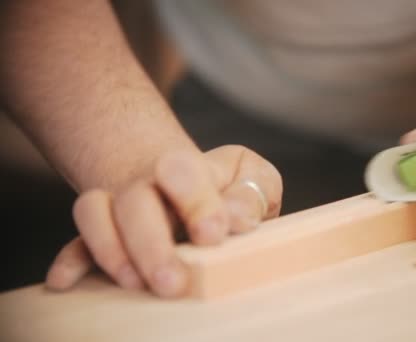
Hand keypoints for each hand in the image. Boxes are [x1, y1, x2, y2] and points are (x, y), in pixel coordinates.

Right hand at [45, 145, 282, 296]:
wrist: (190, 182)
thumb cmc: (232, 186)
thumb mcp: (254, 177)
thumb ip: (252, 192)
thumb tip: (238, 218)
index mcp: (193, 169)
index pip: (184, 171)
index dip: (195, 200)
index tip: (212, 235)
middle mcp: (150, 183)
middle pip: (136, 199)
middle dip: (151, 242)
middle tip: (172, 282)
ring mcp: (123, 205)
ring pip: (96, 211)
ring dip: (111, 249)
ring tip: (135, 284)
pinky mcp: (108, 232)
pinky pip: (79, 240)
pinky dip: (72, 259)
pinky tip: (65, 281)